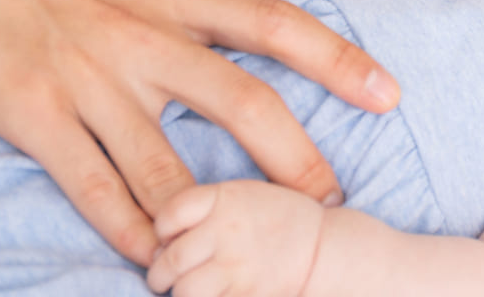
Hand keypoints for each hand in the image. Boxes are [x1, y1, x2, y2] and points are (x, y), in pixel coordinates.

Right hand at [0, 0, 397, 267]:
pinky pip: (93, 185)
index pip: (274, 23)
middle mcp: (142, 36)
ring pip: (169, 162)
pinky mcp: (35, 114)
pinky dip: (127, 229)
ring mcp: (89, 79)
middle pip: (244, 101)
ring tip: (244, 252)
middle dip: (298, 159)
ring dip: (211, 213)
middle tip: (336, 200)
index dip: (337, 59)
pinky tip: (152, 257)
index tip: (386, 91)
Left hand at [147, 180, 324, 295]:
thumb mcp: (245, 196)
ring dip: (181, 293)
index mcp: (226, 198)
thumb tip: (162, 243)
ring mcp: (236, 266)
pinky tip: (215, 293)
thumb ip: (205, 209)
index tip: (169, 238)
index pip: (170, 213)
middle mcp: (228, 230)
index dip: (163, 229)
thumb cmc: (280, 222)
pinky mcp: (245, 295)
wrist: (322, 251)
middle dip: (161, 273)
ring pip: (184, 290)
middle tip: (165, 276)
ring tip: (187, 291)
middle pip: (171, 258)